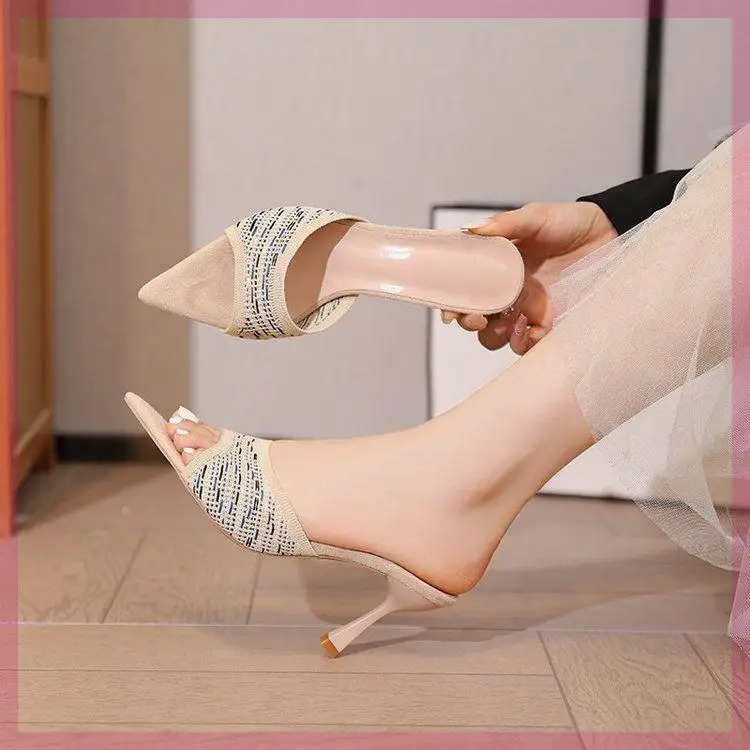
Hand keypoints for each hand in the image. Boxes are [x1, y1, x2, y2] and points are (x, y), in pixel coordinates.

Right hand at [444, 201, 616, 352]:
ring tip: (506, 320)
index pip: (465, 291)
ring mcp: (528, 311)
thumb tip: (473, 230)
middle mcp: (508, 293)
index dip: (451, 303)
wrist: (612, 235)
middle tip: (476, 318)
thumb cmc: (572, 224)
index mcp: (497, 269)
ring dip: (493, 334)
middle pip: (475, 319)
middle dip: (468, 322)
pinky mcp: (550, 326)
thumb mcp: (537, 217)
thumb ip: (507, 224)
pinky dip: (521, 342)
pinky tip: (528, 327)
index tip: (448, 309)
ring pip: (496, 337)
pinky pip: (527, 346)